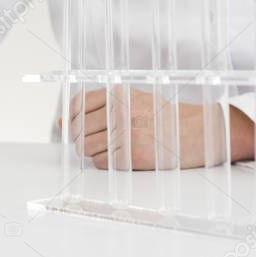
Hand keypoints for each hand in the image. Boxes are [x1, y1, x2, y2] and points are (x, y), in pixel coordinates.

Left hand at [59, 86, 255, 169]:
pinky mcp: (131, 156)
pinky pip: (101, 163)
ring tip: (108, 148)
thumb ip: (96, 108)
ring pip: (86, 148)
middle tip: (92, 141)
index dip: (71, 120)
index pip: (77, 106)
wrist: (195, 132)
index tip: (74, 127)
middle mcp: (120, 111)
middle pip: (78, 131)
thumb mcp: (131, 101)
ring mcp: (126, 134)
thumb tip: (60, 122)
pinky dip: (105, 163)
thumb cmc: (160, 116)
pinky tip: (119, 157)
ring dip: (91, 152)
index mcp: (119, 94)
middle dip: (80, 139)